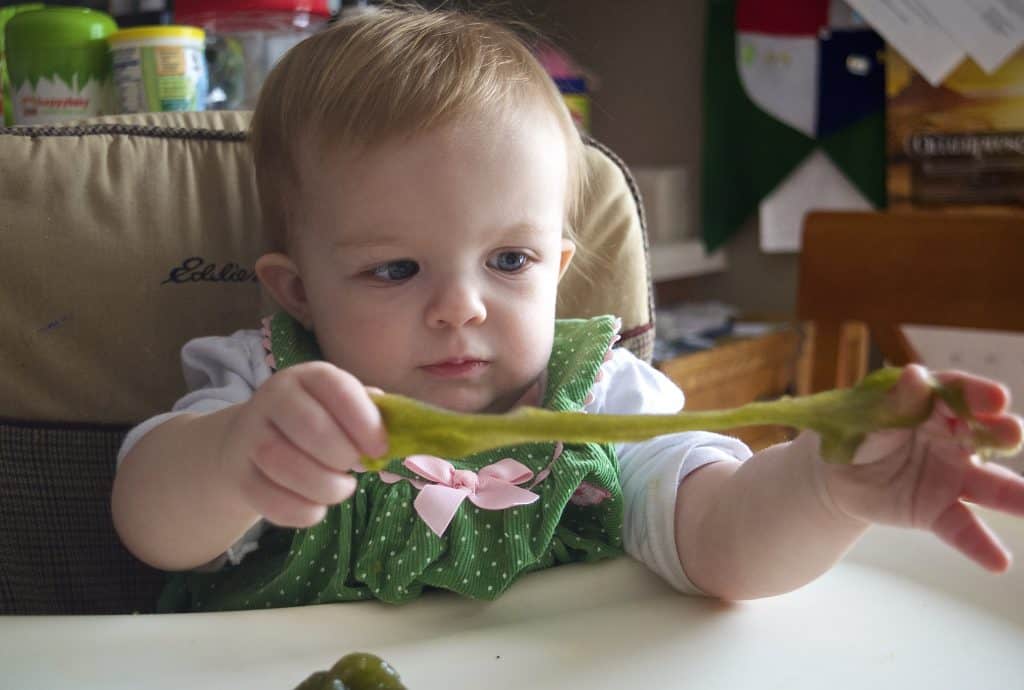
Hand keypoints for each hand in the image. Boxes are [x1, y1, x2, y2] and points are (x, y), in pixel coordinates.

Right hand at [222, 362, 388, 527]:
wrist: (250, 444)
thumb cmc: (314, 425)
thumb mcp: (341, 409)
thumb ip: (371, 414)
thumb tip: (401, 425)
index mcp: (309, 377)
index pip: (337, 388)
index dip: (364, 421)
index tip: (381, 449)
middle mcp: (274, 398)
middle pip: (311, 427)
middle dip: (342, 456)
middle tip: (354, 469)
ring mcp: (250, 435)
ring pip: (285, 464)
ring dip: (324, 487)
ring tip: (339, 489)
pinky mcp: (238, 473)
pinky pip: (268, 498)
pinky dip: (300, 511)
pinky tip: (316, 508)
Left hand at [818, 364, 1023, 571]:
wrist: (835, 477)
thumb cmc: (853, 434)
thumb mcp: (864, 417)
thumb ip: (892, 403)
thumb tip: (916, 376)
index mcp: (931, 405)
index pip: (959, 394)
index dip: (978, 394)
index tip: (995, 398)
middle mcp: (953, 438)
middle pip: (984, 434)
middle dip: (1002, 432)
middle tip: (1011, 433)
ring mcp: (952, 476)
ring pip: (989, 485)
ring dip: (1015, 495)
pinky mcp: (940, 511)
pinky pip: (963, 528)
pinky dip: (980, 545)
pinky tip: (999, 562)